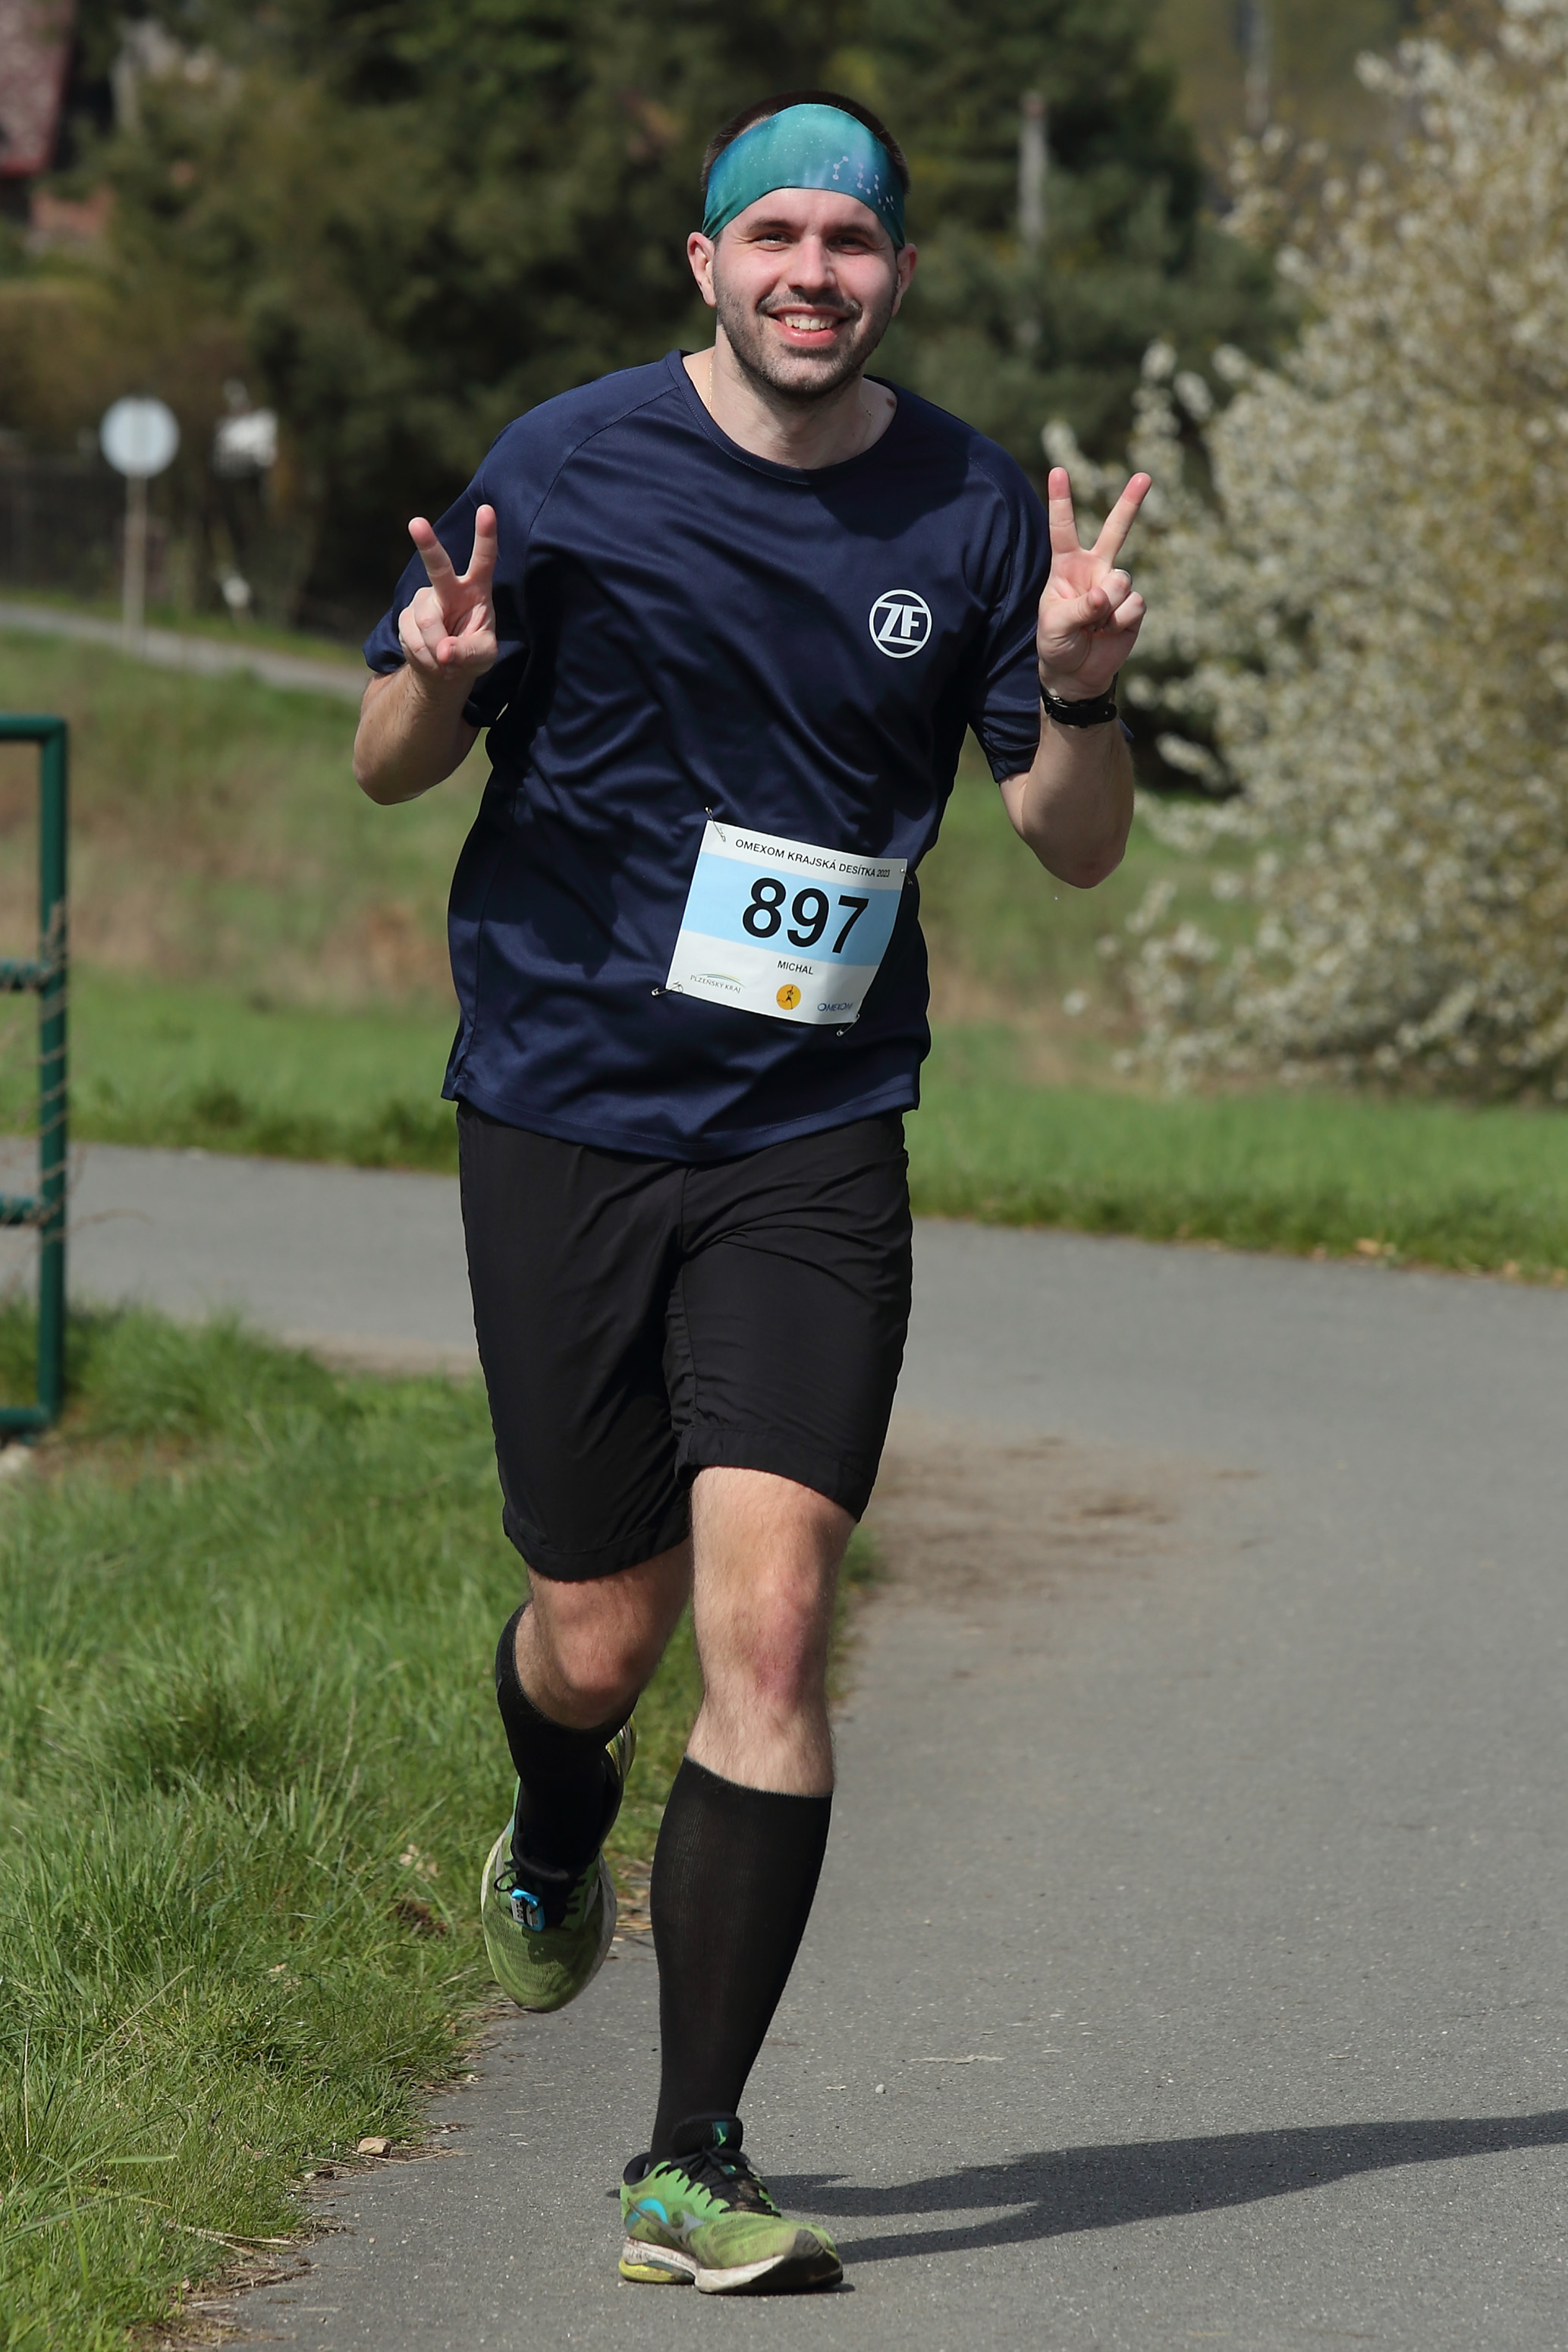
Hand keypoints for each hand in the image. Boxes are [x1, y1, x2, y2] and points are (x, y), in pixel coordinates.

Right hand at [396, 503, 498, 687]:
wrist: (443, 669)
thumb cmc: (472, 654)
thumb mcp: (483, 657)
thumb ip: (469, 653)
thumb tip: (444, 652)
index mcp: (476, 589)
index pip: (483, 559)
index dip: (485, 536)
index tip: (487, 510)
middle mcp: (449, 587)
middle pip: (438, 566)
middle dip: (427, 544)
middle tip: (416, 522)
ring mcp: (424, 600)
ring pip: (427, 622)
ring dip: (436, 649)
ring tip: (445, 660)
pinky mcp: (406, 616)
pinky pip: (413, 638)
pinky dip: (424, 656)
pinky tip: (432, 658)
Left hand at [1036, 468, 1149, 701]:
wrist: (1076, 674)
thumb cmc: (1057, 643)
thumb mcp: (1055, 625)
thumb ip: (1078, 608)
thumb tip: (1104, 596)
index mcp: (1066, 566)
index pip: (1063, 529)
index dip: (1061, 500)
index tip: (1058, 470)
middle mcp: (1095, 568)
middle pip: (1116, 530)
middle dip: (1131, 503)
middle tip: (1144, 476)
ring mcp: (1116, 586)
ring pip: (1121, 580)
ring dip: (1107, 606)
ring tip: (1094, 625)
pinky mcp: (1134, 606)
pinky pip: (1134, 604)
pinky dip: (1120, 622)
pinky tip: (1109, 632)